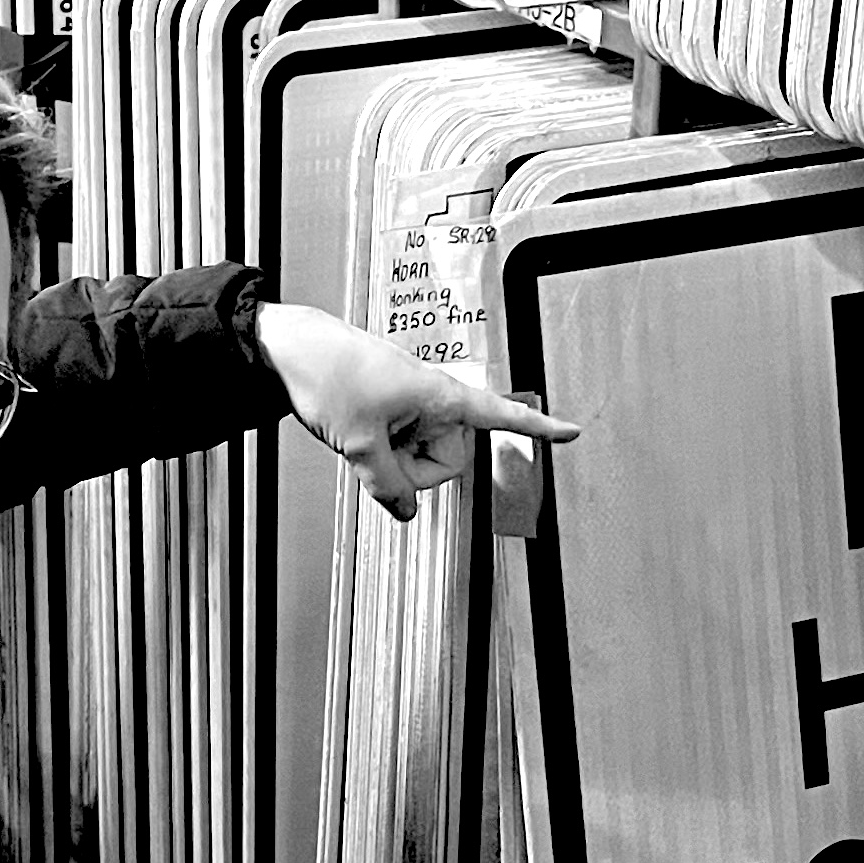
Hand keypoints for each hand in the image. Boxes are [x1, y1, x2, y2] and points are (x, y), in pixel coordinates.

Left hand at [253, 302, 581, 522]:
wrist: (292, 349)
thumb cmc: (330, 374)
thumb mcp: (361, 443)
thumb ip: (388, 487)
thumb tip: (405, 512)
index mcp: (441, 396)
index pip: (502, 414)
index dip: (538, 427)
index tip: (571, 433)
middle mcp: (433, 400)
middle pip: (446, 461)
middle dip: (412, 468)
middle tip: (376, 443)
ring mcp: (412, 406)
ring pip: (418, 459)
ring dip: (391, 458)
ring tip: (361, 427)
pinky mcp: (392, 410)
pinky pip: (399, 447)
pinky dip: (381, 450)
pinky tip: (357, 429)